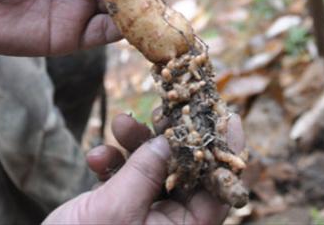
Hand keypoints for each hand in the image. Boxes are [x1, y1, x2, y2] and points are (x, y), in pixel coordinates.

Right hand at [44, 113, 244, 224]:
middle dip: (170, 140)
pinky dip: (112, 164)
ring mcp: (144, 219)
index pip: (218, 191)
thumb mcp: (117, 210)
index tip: (228, 117)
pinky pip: (126, 181)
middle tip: (162, 110)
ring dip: (136, 146)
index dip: (226, 153)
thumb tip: (169, 140)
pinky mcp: (120, 213)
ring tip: (119, 123)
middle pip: (186, 174)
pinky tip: (95, 156)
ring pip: (154, 171)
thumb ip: (144, 172)